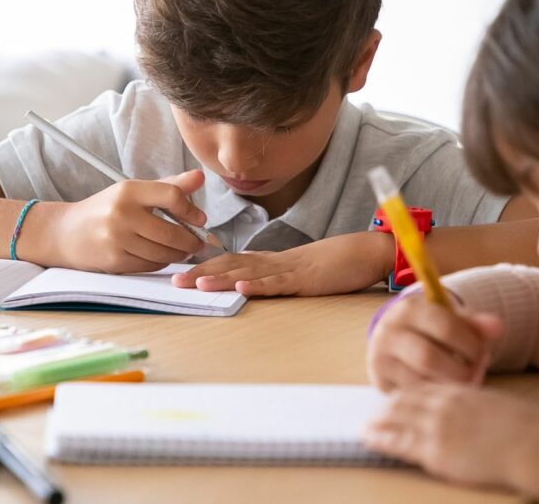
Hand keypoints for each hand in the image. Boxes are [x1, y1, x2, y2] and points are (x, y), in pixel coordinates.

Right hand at [48, 170, 208, 272]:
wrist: (67, 232)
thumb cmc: (108, 209)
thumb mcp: (135, 191)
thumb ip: (169, 186)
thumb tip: (201, 177)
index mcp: (129, 190)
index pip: (171, 195)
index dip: (191, 210)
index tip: (200, 219)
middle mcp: (122, 213)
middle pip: (172, 232)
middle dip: (191, 241)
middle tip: (199, 243)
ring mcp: (116, 239)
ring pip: (163, 252)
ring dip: (179, 255)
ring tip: (184, 251)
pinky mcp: (114, 260)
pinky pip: (150, 265)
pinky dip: (161, 262)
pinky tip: (163, 257)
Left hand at [171, 231, 394, 296]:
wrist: (365, 252)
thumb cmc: (334, 264)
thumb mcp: (298, 273)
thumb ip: (275, 278)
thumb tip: (250, 286)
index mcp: (271, 262)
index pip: (231, 262)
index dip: (204, 266)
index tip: (179, 274)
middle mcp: (275, 262)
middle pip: (232, 264)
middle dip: (202, 272)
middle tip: (173, 281)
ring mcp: (290, 269)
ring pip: (251, 272)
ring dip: (223, 278)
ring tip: (198, 283)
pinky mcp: (307, 279)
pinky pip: (281, 282)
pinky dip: (261, 284)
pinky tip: (243, 287)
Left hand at [364, 383, 538, 500]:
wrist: (535, 444)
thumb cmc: (527, 430)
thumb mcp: (498, 408)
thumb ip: (479, 408)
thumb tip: (475, 416)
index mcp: (461, 391)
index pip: (425, 388)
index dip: (407, 394)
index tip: (395, 398)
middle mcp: (445, 404)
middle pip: (406, 401)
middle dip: (387, 406)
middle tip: (373, 411)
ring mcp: (438, 426)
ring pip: (397, 418)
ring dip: (378, 421)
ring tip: (365, 425)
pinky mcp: (436, 450)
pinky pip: (400, 442)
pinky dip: (381, 439)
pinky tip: (370, 438)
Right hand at [367, 293, 501, 390]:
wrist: (396, 338)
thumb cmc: (430, 328)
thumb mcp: (450, 318)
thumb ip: (474, 324)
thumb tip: (498, 327)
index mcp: (409, 308)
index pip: (445, 326)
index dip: (470, 344)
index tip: (482, 353)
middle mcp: (389, 332)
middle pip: (428, 358)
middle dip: (459, 370)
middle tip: (475, 374)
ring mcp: (381, 358)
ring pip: (418, 381)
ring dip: (447, 386)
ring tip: (464, 383)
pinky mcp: (380, 381)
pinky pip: (412, 395)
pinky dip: (434, 396)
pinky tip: (447, 392)